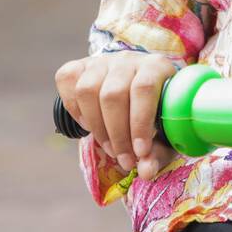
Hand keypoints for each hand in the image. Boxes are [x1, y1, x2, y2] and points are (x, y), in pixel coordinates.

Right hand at [55, 51, 180, 179]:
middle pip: (113, 94)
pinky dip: (74, 108)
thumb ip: (157, 152)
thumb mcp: (164, 133)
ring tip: (110, 146)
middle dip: (117, 135)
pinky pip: (67, 80)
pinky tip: (89, 124)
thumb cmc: (156, 115)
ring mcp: (102, 60)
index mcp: (157, 66)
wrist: (138, 94)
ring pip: (87, 89)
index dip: (139, 123)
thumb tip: (145, 172)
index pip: (144, 89)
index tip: (140, 153)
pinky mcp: (80, 65)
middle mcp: (128, 59)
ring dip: (96, 126)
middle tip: (124, 160)